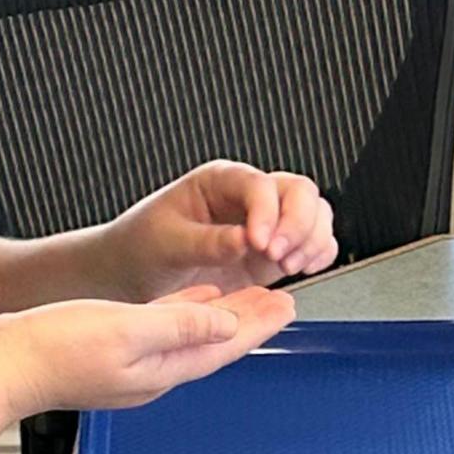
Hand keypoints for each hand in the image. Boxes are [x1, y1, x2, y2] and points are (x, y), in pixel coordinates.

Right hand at [0, 284, 295, 414]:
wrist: (3, 368)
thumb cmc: (54, 350)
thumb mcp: (126, 328)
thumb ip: (178, 323)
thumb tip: (225, 322)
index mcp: (162, 368)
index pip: (225, 345)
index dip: (259, 325)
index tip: (287, 305)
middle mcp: (154, 371)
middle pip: (215, 342)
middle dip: (250, 321)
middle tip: (282, 300)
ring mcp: (134, 365)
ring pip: (193, 335)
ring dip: (224, 316)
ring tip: (249, 299)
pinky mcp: (113, 353)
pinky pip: (164, 331)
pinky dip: (185, 314)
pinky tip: (192, 302)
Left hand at [106, 160, 339, 300]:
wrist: (134, 273)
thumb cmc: (142, 246)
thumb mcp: (165, 243)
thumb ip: (206, 243)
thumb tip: (243, 242)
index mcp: (219, 181)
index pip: (260, 185)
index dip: (267, 213)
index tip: (258, 243)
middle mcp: (248, 198)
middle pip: (299, 192)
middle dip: (298, 224)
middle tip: (279, 256)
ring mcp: (265, 224)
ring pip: (314, 214)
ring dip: (312, 239)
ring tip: (289, 266)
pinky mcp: (272, 252)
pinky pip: (313, 243)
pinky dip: (318, 253)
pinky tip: (303, 268)